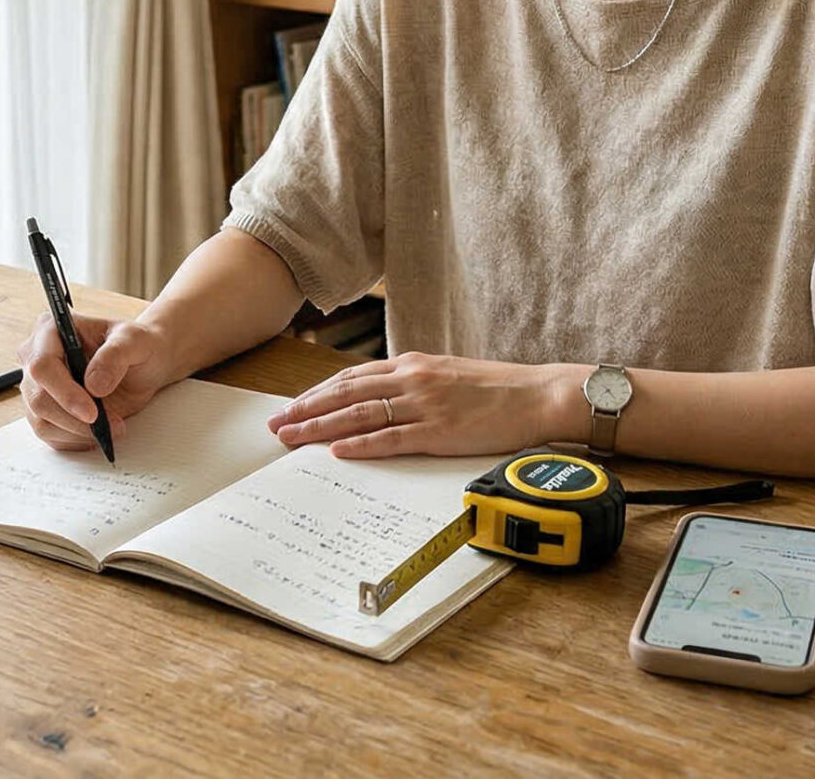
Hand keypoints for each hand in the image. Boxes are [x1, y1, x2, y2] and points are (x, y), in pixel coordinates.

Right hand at [17, 312, 176, 451]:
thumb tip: (94, 385)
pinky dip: (76, 440)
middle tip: (112, 425)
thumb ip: (115, 356)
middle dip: (75, 419)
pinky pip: (50, 435)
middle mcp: (36, 358)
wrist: (142, 363)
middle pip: (38, 399)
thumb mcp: (134, 340)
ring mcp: (38, 387)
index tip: (92, 412)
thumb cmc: (135, 345)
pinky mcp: (46, 411)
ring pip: (42, 422)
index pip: (42, 366)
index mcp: (50, 331)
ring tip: (113, 428)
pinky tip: (99, 433)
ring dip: (78, 433)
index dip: (64, 392)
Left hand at [266, 352, 575, 458]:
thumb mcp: (448, 375)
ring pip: (360, 415)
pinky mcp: (440, 431)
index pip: (352, 378)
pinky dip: (361, 444)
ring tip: (292, 439)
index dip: (317, 393)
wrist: (538, 396)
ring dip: (321, 427)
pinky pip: (392, 438)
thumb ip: (414, 383)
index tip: (291, 406)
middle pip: (346, 393)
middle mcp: (413, 379)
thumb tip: (382, 397)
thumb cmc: (498, 390)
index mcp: (413, 364)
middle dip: (306, 410)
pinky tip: (337, 451)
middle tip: (275, 425)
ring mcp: (425, 404)